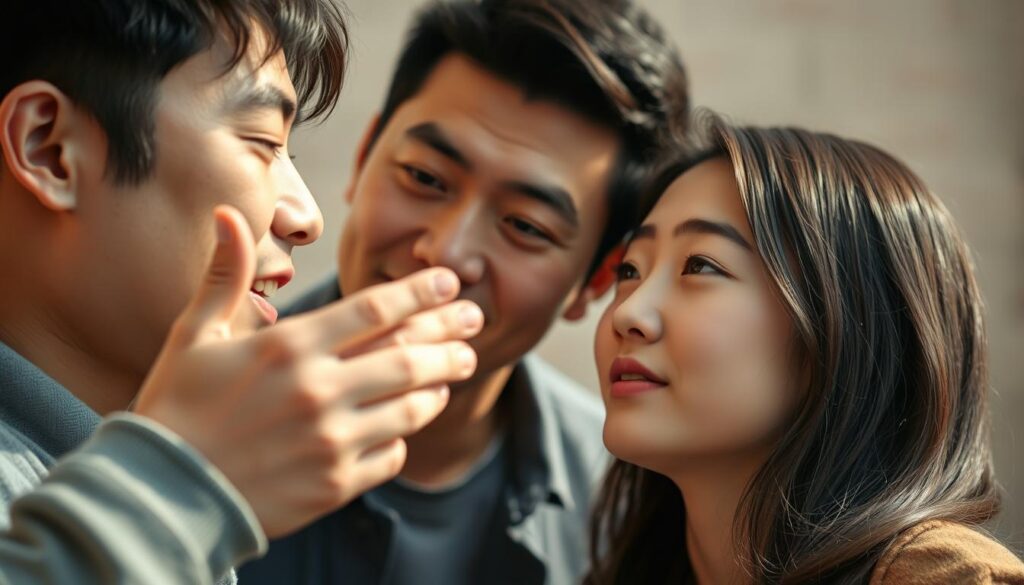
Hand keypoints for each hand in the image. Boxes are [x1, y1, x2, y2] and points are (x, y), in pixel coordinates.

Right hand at [132, 205, 481, 536]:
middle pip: (408, 356)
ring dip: (439, 384)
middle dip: (449, 336)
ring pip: (411, 407)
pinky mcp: (336, 484)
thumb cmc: (179, 406)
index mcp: (289, 348)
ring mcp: (331, 441)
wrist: (164, 492)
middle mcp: (318, 391)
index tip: (450, 281)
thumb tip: (226, 214)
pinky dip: (404, 436)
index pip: (375, 309)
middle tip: (476, 322)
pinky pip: (391, 454)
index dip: (421, 292)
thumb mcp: (196, 334)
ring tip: (456, 368)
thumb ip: (227, 275)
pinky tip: (409, 423)